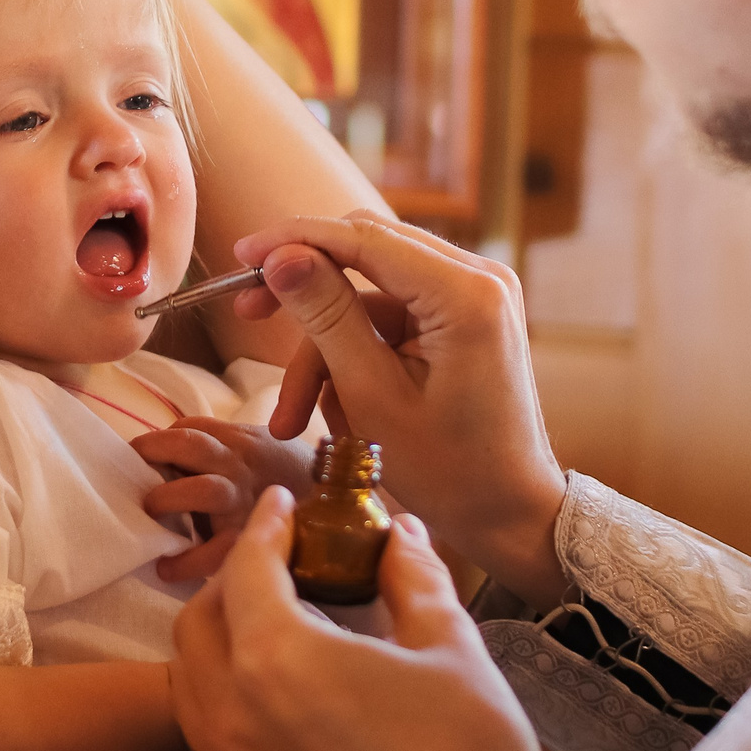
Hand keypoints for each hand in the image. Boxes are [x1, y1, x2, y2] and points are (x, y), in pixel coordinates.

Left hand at [132, 419, 320, 582]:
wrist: (340, 503)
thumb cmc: (283, 475)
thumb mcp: (255, 446)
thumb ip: (216, 443)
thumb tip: (163, 455)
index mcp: (237, 440)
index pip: (188, 429)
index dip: (154, 442)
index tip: (133, 457)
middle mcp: (240, 465)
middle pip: (193, 446)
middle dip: (157, 454)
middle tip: (138, 479)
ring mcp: (247, 501)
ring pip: (205, 490)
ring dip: (170, 499)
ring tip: (149, 513)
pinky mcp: (252, 538)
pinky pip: (216, 551)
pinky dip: (187, 562)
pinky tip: (167, 568)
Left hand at [172, 491, 585, 750]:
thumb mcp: (448, 643)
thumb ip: (412, 576)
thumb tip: (401, 532)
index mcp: (278, 658)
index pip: (247, 569)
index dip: (265, 526)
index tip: (282, 504)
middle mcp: (237, 713)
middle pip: (196, 623)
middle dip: (231, 580)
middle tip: (278, 559)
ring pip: (187, 681)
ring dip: (215, 638)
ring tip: (269, 620)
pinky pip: (209, 734)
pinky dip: (223, 693)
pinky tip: (277, 688)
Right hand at [228, 212, 570, 608]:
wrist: (510, 514)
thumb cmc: (451, 471)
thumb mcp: (372, 395)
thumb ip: (326, 316)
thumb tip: (281, 256)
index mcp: (467, 294)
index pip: (363, 237)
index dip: (293, 240)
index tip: (240, 256)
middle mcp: (479, 279)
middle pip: (365, 254)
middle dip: (304, 294)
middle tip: (246, 314)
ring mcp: (475, 296)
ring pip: (369, 296)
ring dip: (325, 349)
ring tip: (291, 418)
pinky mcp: (464, 316)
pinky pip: (390, 318)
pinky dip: (355, 357)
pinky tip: (335, 411)